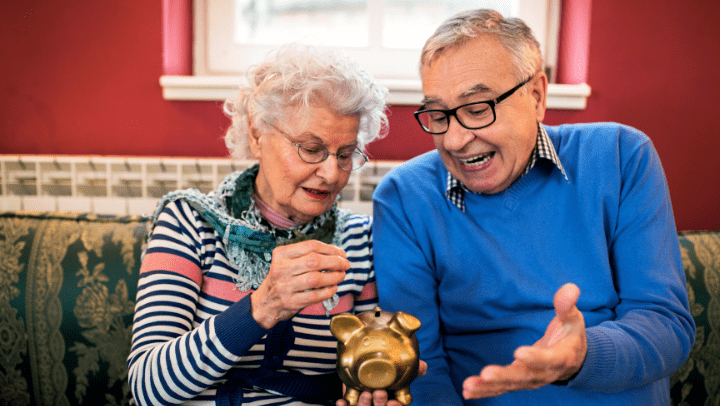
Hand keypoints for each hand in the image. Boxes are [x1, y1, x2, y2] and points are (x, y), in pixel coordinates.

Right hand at [251, 240, 349, 328]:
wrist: (265, 303)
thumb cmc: (282, 279)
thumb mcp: (286, 262)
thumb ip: (306, 255)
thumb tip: (336, 253)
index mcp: (281, 254)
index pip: (310, 246)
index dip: (330, 248)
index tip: (341, 253)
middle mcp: (281, 268)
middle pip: (314, 261)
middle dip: (335, 262)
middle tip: (346, 264)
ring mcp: (284, 286)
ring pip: (316, 279)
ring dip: (334, 276)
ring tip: (341, 275)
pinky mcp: (290, 302)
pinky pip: (315, 295)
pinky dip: (328, 291)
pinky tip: (333, 288)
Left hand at [335, 360, 427, 405]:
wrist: (367, 356)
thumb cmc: (389, 364)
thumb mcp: (401, 364)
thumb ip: (412, 366)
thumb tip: (424, 367)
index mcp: (394, 397)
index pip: (398, 405)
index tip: (393, 404)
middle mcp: (380, 401)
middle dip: (380, 404)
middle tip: (379, 393)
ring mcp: (366, 401)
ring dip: (364, 404)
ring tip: (364, 393)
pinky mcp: (353, 398)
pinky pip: (349, 404)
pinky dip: (345, 405)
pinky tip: (341, 401)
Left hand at [462, 283, 586, 398]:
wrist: (573, 360)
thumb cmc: (570, 335)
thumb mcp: (573, 319)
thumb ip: (567, 306)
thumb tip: (570, 288)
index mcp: (560, 358)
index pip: (547, 359)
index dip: (534, 357)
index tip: (519, 352)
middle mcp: (544, 374)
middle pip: (524, 376)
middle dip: (504, 376)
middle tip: (486, 374)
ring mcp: (530, 380)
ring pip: (509, 385)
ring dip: (488, 387)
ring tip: (468, 386)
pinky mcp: (518, 382)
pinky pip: (501, 388)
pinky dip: (485, 391)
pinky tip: (467, 392)